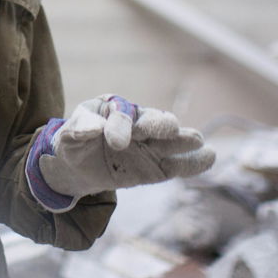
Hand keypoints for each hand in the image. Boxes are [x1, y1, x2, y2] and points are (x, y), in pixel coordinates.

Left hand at [38, 95, 214, 203]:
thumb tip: (93, 128)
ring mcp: (148, 147)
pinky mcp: (154, 169)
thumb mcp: (68, 134)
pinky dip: (192, 162)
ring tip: (197, 140)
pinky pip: (175, 166)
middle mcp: (137, 125)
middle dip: (160, 124)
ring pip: (169, 142)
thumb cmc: (74, 141)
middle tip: (170, 128)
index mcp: (114, 109)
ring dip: (183, 141)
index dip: (120, 126)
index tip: (116, 142)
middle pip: (153, 121)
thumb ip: (80, 128)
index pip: (121, 114)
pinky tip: (209, 158)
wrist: (77, 167)